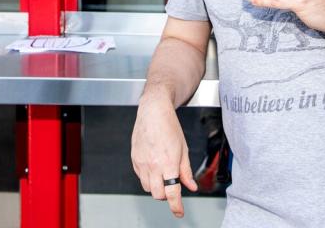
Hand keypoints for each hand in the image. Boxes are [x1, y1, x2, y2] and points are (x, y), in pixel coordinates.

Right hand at [130, 95, 198, 217]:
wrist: (153, 112)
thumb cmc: (169, 127)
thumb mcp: (183, 149)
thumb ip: (186, 171)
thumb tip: (191, 186)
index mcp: (168, 163)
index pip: (172, 193)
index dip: (176, 206)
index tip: (179, 212)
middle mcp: (153, 165)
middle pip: (158, 194)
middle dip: (166, 195)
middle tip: (172, 188)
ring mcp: (141, 163)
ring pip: (147, 188)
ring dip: (156, 187)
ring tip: (163, 175)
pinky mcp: (134, 159)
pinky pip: (140, 177)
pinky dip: (147, 178)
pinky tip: (154, 167)